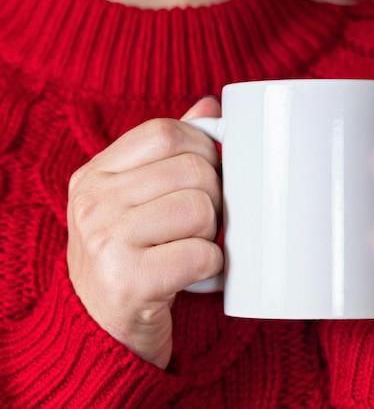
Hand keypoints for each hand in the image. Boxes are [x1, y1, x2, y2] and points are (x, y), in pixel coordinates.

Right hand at [67, 97, 223, 367]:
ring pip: (200, 209)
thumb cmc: (130, 258)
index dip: (203, 149)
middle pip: (192, 169)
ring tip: (195, 247)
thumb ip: (167, 153)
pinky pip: (201, 254)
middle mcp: (93, 203)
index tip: (210, 174)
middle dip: (214, 196)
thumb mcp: (135, 200)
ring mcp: (106, 241)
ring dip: (213, 233)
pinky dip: (213, 265)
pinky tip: (196, 273)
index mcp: (94, 175)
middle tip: (203, 222)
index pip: (165, 132)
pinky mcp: (128, 282)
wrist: (100, 330)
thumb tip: (210, 107)